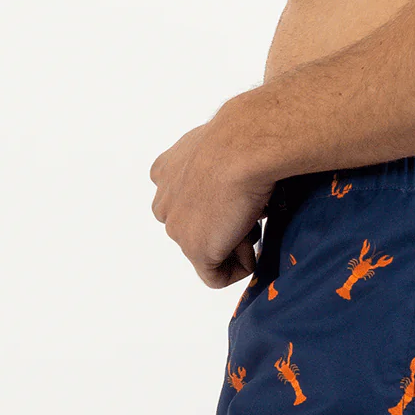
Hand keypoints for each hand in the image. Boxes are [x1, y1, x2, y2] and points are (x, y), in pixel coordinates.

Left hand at [150, 108, 274, 287]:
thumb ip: (217, 163)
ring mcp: (177, 229)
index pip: (188, 204)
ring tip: (250, 216)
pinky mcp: (195, 251)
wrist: (244, 145)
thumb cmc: (244, 137)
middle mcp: (163, 202)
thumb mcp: (223, 143)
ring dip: (236, 241)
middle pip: (199, 230)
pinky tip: (249, 238)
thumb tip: (240, 179)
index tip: (240, 193)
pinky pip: (217, 277)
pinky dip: (240, 266)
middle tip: (249, 205)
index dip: (220, 205)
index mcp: (165, 172)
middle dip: (227, 225)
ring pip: (210, 251)